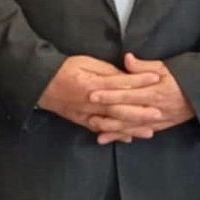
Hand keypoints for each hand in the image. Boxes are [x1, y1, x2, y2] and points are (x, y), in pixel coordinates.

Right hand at [37, 55, 161, 141]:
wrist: (40, 83)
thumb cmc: (64, 68)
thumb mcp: (86, 62)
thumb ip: (106, 71)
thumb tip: (125, 76)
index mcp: (93, 84)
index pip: (121, 82)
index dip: (139, 80)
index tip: (156, 79)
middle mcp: (91, 102)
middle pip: (120, 108)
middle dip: (141, 111)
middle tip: (159, 113)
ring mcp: (86, 114)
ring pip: (113, 123)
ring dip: (132, 127)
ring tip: (150, 131)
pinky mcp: (81, 121)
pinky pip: (101, 130)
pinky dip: (115, 135)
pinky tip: (128, 138)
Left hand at [88, 53, 195, 143]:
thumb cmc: (182, 77)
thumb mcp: (164, 67)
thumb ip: (143, 65)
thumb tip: (126, 58)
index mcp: (154, 91)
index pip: (127, 94)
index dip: (109, 95)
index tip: (93, 94)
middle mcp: (154, 108)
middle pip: (126, 112)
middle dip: (106, 114)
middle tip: (88, 114)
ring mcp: (157, 120)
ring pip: (130, 127)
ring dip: (112, 129)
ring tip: (95, 129)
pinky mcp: (159, 127)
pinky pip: (138, 133)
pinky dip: (123, 136)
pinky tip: (110, 139)